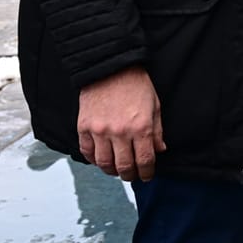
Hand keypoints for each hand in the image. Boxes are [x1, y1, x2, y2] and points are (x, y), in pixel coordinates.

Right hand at [77, 66, 164, 181]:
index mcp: (141, 127)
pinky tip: (100, 159)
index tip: (147, 175)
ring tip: (116, 169)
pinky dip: (94, 160)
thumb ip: (157, 131)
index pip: (144, 161)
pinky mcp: (84, 127)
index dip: (147, 173)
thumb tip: (159, 150)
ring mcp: (100, 130)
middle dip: (130, 175)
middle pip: (124, 166)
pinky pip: (87, 152)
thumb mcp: (155, 106)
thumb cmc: (135, 84)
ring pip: (104, 163)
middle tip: (132, 175)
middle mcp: (120, 132)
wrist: (110, 67)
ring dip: (111, 171)